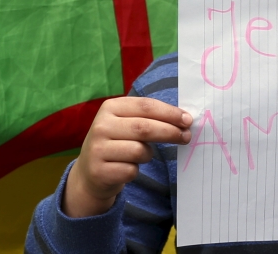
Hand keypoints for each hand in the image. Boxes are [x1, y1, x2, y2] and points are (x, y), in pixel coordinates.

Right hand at [63, 97, 191, 217]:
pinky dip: (135, 170)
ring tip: (142, 155)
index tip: (187, 120)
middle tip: (186, 136)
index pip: (145, 106)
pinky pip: (131, 171)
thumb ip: (149, 118)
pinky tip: (127, 168)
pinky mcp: (100, 171)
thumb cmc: (117, 143)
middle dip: (170, 131)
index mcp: (110, 107)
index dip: (169, 112)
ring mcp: (98, 149)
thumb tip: (183, 120)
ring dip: (148, 155)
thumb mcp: (126, 123)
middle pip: (144, 127)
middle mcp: (101, 126)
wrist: (90, 172)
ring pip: (139, 151)